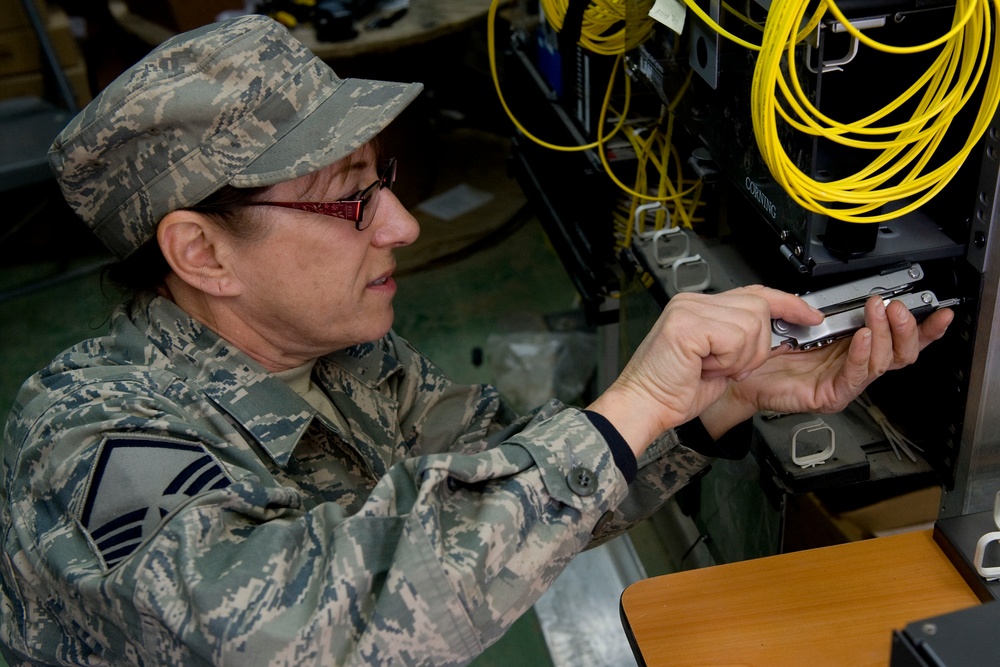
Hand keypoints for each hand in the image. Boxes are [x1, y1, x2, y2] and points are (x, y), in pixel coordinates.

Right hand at [587, 285, 824, 455]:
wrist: (644, 405)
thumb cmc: (673, 390)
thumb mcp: (719, 361)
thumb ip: (740, 339)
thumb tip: (775, 330)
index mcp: (699, 306)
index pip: (754, 292)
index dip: (786, 303)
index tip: (810, 314)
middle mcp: (692, 302)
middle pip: (759, 307)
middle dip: (756, 347)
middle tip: (728, 367)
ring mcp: (688, 309)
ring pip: (751, 323)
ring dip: (740, 357)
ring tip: (711, 368)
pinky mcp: (688, 324)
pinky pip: (735, 337)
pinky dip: (727, 360)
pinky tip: (705, 367)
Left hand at [700, 295, 953, 436]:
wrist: (735, 373)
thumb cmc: (761, 350)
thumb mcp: (787, 315)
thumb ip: (809, 304)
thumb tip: (831, 301)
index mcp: (849, 343)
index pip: (896, 337)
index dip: (922, 327)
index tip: (938, 312)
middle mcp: (852, 363)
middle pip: (900, 352)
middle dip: (905, 327)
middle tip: (896, 307)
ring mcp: (844, 381)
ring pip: (882, 362)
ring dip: (883, 334)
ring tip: (878, 313)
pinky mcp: (830, 394)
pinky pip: (855, 377)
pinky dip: (861, 355)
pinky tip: (860, 338)